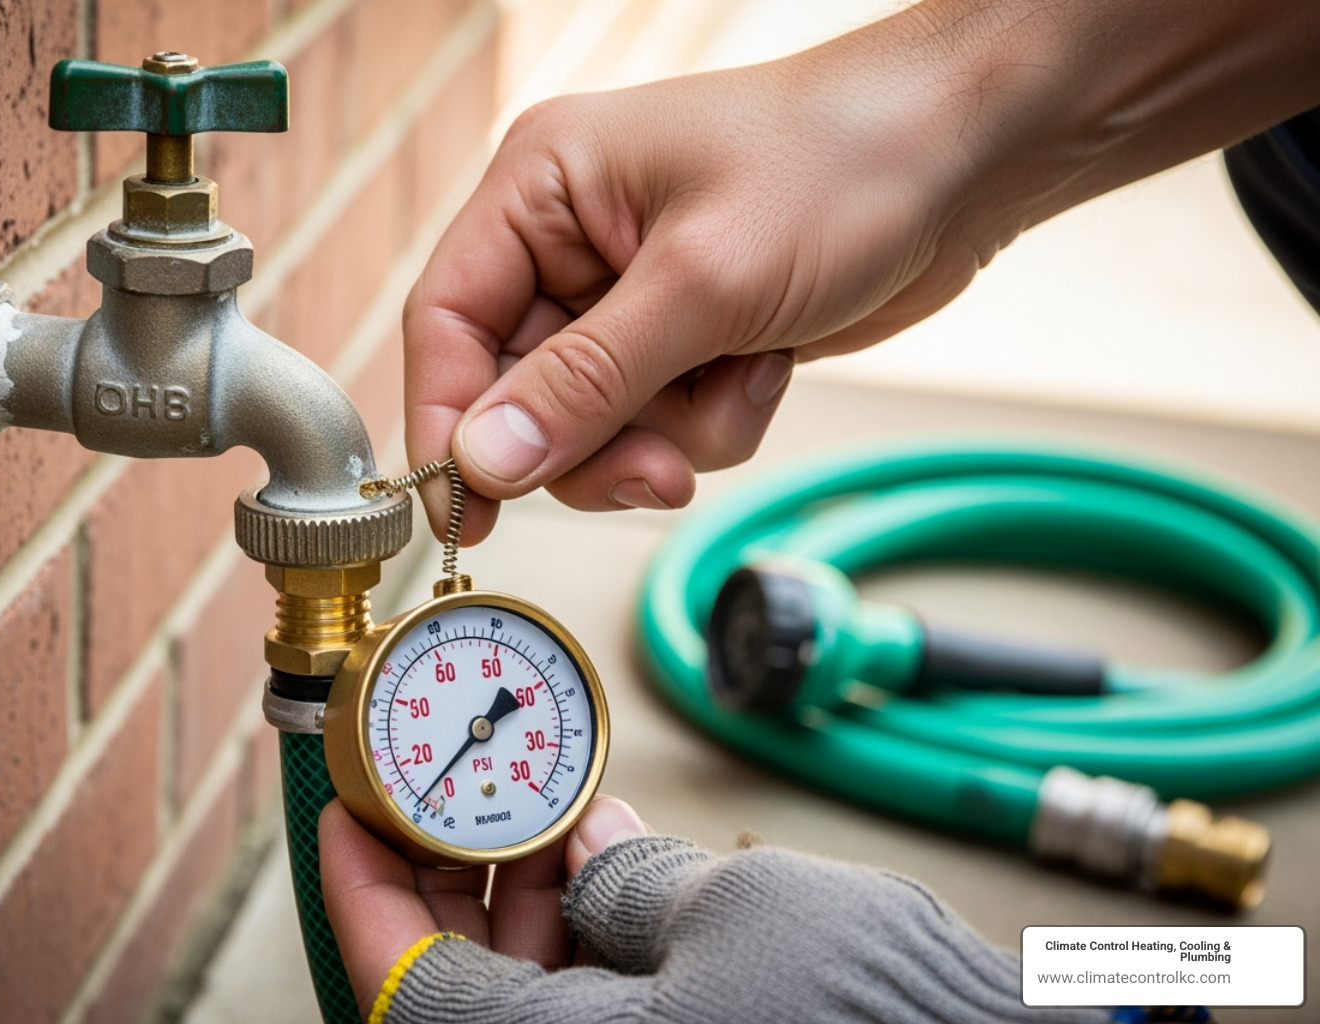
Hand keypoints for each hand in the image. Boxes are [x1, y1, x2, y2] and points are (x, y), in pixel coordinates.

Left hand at [322, 796, 1111, 1023]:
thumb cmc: (873, 1019)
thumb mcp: (731, 911)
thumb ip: (627, 881)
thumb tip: (585, 853)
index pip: (400, 978)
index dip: (361, 883)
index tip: (344, 807)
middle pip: (454, 984)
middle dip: (442, 874)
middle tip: (438, 782)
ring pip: (527, 991)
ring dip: (520, 893)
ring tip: (528, 797)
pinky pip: (599, 1002)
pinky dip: (589, 928)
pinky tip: (601, 848)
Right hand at [405, 14, 979, 540]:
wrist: (963, 156)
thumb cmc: (840, 163)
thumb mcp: (701, 282)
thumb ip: (584, 382)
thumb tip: (483, 462)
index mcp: (540, 191)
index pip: (445, 323)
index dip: (449, 423)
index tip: (467, 511)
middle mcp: (570, 246)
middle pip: (520, 395)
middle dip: (597, 442)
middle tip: (659, 468)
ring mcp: (629, 298)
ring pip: (597, 427)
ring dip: (672, 432)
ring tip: (740, 378)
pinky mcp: (685, 338)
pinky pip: (662, 426)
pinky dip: (714, 420)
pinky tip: (766, 363)